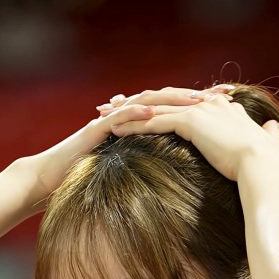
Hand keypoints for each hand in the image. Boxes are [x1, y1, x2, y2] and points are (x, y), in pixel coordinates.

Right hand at [23, 86, 235, 206]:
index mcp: (138, 127)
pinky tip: (157, 114)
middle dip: (195, 98)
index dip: (200, 109)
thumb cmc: (87, 181)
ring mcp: (111, 120)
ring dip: (172, 100)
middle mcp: (127, 118)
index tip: (229, 109)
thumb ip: (151, 172)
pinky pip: (120, 118)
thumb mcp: (128, 176)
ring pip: (145, 103)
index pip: (173, 112)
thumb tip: (180, 183)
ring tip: (197, 101)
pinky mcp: (96, 130)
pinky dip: (138, 114)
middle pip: (165, 100)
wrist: (49, 181)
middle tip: (223, 96)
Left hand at [103, 85, 278, 182]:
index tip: (140, 109)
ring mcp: (198, 110)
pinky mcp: (191, 123)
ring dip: (127, 112)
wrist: (264, 165)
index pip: (181, 101)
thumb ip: (266, 135)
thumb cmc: (266, 162)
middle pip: (162, 99)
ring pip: (154, 108)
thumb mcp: (265, 143)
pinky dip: (134, 125)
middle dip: (134, 103)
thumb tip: (273, 130)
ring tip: (105, 118)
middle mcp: (206, 103)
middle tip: (111, 107)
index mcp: (220, 107)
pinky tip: (116, 130)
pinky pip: (155, 121)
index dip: (159, 104)